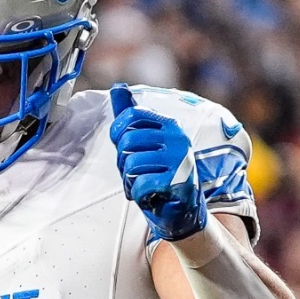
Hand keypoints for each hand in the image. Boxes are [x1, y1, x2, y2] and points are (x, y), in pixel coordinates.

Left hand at [109, 84, 207, 240]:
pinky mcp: (178, 182)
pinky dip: (140, 195)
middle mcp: (178, 138)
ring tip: (146, 184)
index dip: (118, 135)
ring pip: (131, 165)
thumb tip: (118, 87)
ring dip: (131, 181)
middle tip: (140, 173)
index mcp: (169, 126)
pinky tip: (152, 196)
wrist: (181, 211)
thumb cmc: (158, 174)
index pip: (130, 117)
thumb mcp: (143, 142)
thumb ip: (130, 115)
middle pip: (126, 143)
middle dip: (124, 163)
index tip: (127, 149)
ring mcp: (180, 159)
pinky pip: (141, 185)